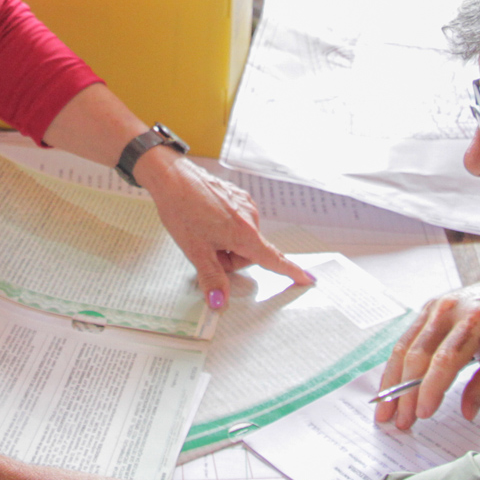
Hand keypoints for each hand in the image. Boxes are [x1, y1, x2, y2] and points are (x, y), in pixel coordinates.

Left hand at [136, 150, 314, 307]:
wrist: (171, 177)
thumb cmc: (182, 210)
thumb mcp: (195, 250)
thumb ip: (212, 278)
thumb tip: (220, 302)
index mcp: (244, 233)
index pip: (272, 259)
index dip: (290, 271)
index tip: (308, 279)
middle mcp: (250, 217)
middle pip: (249, 253)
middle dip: (229, 259)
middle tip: (205, 250)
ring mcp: (245, 204)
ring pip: (241, 238)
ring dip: (225, 243)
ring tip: (202, 232)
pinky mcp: (237, 196)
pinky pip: (237, 222)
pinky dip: (224, 227)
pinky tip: (205, 219)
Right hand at [374, 270, 479, 431]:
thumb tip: (467, 412)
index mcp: (476, 322)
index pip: (446, 359)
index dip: (431, 388)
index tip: (424, 413)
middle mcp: (450, 311)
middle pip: (419, 355)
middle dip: (407, 392)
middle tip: (403, 421)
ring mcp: (434, 307)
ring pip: (404, 347)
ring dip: (393, 382)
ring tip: (386, 410)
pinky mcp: (426, 309)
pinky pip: (404, 340)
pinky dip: (395, 366)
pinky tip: (390, 386)